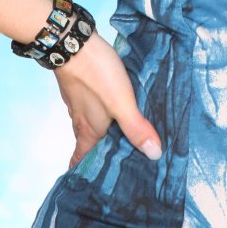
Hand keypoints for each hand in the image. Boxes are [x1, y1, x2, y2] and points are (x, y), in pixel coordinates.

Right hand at [53, 31, 162, 167]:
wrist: (72, 41)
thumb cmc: (96, 75)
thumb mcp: (121, 103)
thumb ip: (136, 127)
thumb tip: (154, 155)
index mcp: (88, 131)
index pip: (80, 161)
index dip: (85, 174)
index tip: (96, 186)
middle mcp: (80, 120)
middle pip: (86, 145)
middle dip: (99, 156)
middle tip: (120, 163)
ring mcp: (78, 102)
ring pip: (89, 125)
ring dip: (102, 134)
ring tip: (122, 136)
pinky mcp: (80, 86)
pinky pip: (90, 107)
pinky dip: (101, 113)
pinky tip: (114, 107)